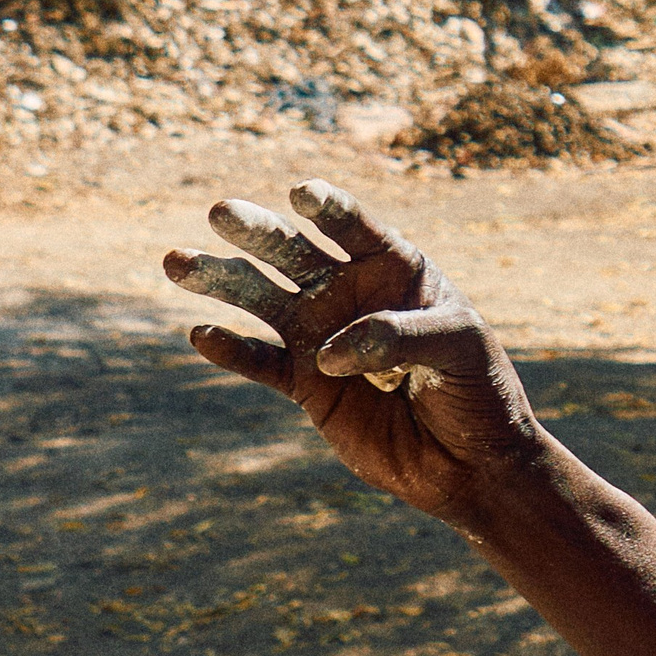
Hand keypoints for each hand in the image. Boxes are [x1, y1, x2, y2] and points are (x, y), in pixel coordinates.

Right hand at [163, 180, 542, 524]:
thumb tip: (328, 350)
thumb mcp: (459, 347)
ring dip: (221, 279)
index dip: (329, 207)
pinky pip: (259, 363)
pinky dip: (231, 351)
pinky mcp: (305, 385)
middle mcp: (348, 293)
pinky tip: (202, 335)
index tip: (303, 194)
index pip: (355, 227)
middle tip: (222, 212)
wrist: (470, 461)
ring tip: (177, 262)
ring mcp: (320, 336)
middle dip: (258, 232)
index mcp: (394, 268)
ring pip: (261, 299)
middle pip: (293, 252)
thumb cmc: (478, 389)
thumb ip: (401, 336)